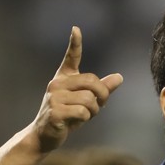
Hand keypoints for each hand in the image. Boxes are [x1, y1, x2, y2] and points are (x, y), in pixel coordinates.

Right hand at [32, 27, 123, 152]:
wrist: (44, 136)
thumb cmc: (67, 116)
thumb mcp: (85, 101)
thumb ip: (101, 89)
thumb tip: (119, 77)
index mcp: (64, 78)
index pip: (70, 57)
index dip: (75, 43)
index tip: (76, 29)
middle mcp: (57, 84)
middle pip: (92, 82)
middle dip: (102, 95)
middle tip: (101, 105)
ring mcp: (54, 97)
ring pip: (89, 99)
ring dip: (94, 110)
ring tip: (85, 115)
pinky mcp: (55, 111)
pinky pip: (83, 112)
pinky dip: (85, 119)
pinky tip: (75, 122)